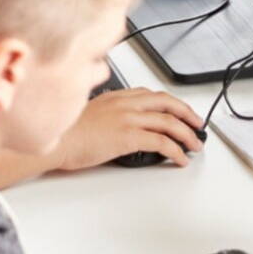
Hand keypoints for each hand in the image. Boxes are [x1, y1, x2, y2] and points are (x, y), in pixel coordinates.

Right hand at [53, 88, 205, 169]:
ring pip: (169, 122)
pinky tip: (180, 158)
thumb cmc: (65, 132)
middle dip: (187, 113)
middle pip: (167, 102)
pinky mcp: (129, 136)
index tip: (179, 110)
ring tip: (195, 145)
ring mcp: (128, 118)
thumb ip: (106, 113)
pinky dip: (176, 150)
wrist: (55, 140)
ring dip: (187, 134)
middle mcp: (125, 103)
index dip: (170, 103)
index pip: (151, 94)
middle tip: (197, 125)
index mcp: (115, 96)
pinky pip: (162, 142)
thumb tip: (116, 125)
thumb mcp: (87, 112)